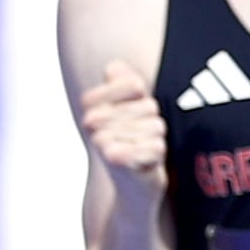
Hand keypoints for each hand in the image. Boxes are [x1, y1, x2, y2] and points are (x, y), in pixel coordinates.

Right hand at [78, 62, 167, 191]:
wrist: (131, 183)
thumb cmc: (133, 138)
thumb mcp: (130, 106)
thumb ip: (124, 81)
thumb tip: (114, 67)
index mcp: (91, 103)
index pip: (134, 84)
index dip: (145, 99)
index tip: (134, 113)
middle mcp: (91, 120)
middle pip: (149, 106)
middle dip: (153, 121)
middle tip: (140, 136)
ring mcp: (101, 140)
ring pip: (156, 127)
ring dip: (156, 139)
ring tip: (142, 148)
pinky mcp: (116, 159)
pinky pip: (157, 147)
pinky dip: (158, 154)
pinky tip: (145, 162)